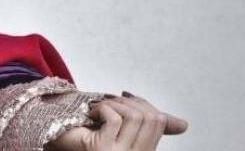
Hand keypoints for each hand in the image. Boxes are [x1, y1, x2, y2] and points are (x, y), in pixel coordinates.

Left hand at [46, 92, 187, 150]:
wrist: (60, 140)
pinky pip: (113, 118)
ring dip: (114, 104)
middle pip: (151, 117)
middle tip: (109, 102)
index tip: (124, 98)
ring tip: (99, 108)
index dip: (144, 104)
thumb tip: (184, 125)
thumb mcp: (124, 127)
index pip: (159, 121)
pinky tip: (91, 114)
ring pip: (135, 116)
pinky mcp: (102, 150)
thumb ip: (149, 125)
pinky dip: (102, 108)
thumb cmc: (91, 134)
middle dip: (130, 102)